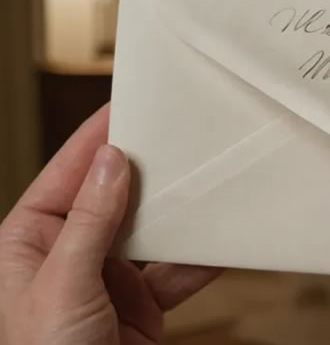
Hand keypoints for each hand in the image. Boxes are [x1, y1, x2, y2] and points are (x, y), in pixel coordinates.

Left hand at [0, 105, 222, 344]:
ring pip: (150, 230)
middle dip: (148, 172)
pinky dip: (201, 260)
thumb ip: (90, 224)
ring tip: (206, 184)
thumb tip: (112, 163)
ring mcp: (107, 277)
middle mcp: (69, 253)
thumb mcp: (61, 287)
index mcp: (29, 241)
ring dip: (179, 214)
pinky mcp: (140, 303)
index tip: (127, 106)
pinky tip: (222, 243)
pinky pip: (176, 271)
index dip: (96, 139)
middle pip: (115, 196)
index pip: (66, 175)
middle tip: (178, 139)